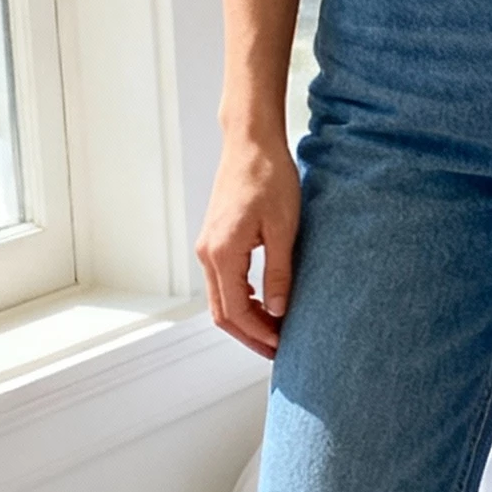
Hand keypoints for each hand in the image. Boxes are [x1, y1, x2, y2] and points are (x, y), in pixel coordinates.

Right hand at [196, 130, 300, 358]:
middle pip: (222, 312)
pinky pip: (223, 281)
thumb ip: (279, 273)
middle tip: (278, 349)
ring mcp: (207, 246)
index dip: (259, 334)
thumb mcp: (283, 229)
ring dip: (246, 318)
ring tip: (276, 329)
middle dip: (250, 335)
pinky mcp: (215, 239)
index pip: (236, 311)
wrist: (251, 142)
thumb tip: (279, 311)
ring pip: (221, 299)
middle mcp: (207, 253)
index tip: (283, 345)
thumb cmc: (270, 178)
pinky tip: (265, 301)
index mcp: (222, 254)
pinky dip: (241, 299)